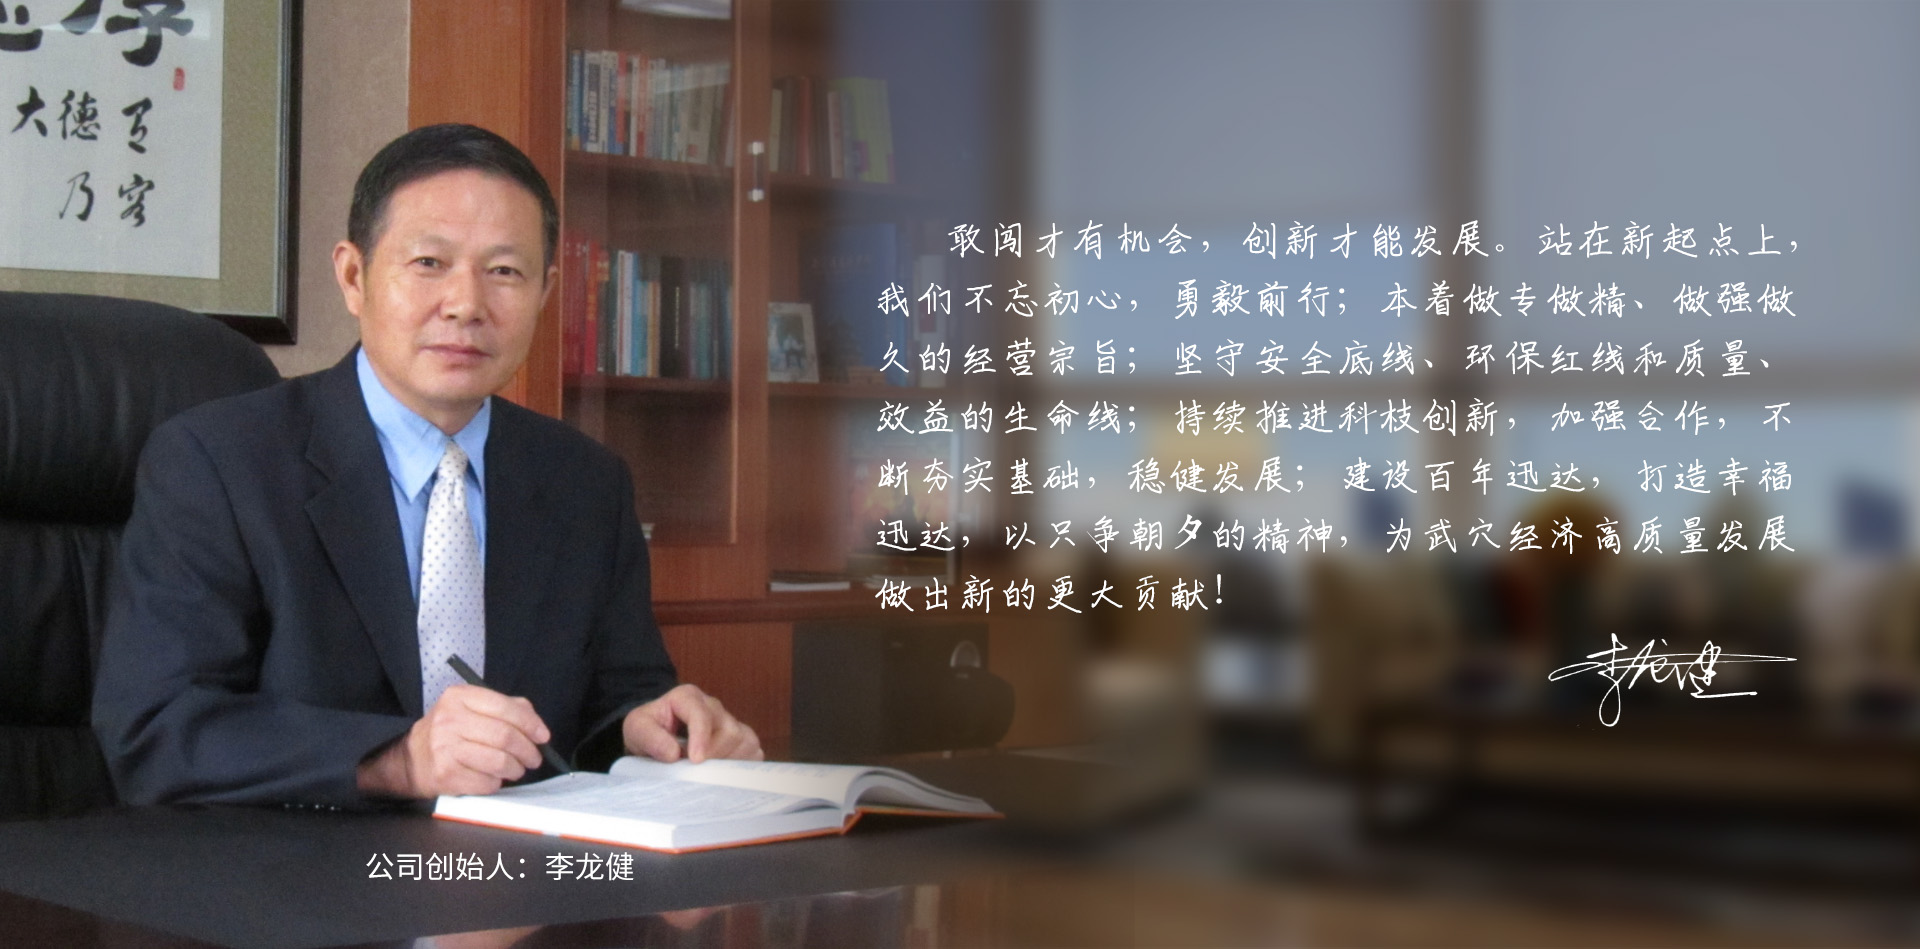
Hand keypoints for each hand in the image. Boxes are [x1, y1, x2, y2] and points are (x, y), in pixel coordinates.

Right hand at [356, 684, 550, 797]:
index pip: (505, 707)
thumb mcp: (471, 709)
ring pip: (499, 761)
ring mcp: (445, 748)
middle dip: (528, 750)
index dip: (530, 724)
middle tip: (534, 758)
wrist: (411, 760)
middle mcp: (450, 719)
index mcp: (459, 697)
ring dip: (515, 769)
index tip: (543, 736)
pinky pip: (486, 782)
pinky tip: (491, 778)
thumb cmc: (449, 733)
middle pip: (505, 736)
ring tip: (515, 769)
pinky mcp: (446, 774)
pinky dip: (496, 783)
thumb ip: (505, 708)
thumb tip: (536, 725)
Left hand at [622, 684, 762, 762]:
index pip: (701, 714)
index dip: (701, 738)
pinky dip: (741, 765)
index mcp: (687, 697)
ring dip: (727, 762)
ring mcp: (729, 721)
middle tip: (696, 773)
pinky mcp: (740, 737)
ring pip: (744, 740)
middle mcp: (712, 706)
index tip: (694, 760)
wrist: (656, 735)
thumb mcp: (637, 729)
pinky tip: (722, 774)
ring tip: (706, 774)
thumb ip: (650, 738)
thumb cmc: (648, 729)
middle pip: (729, 730)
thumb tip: (673, 754)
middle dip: (714, 755)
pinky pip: (753, 750)